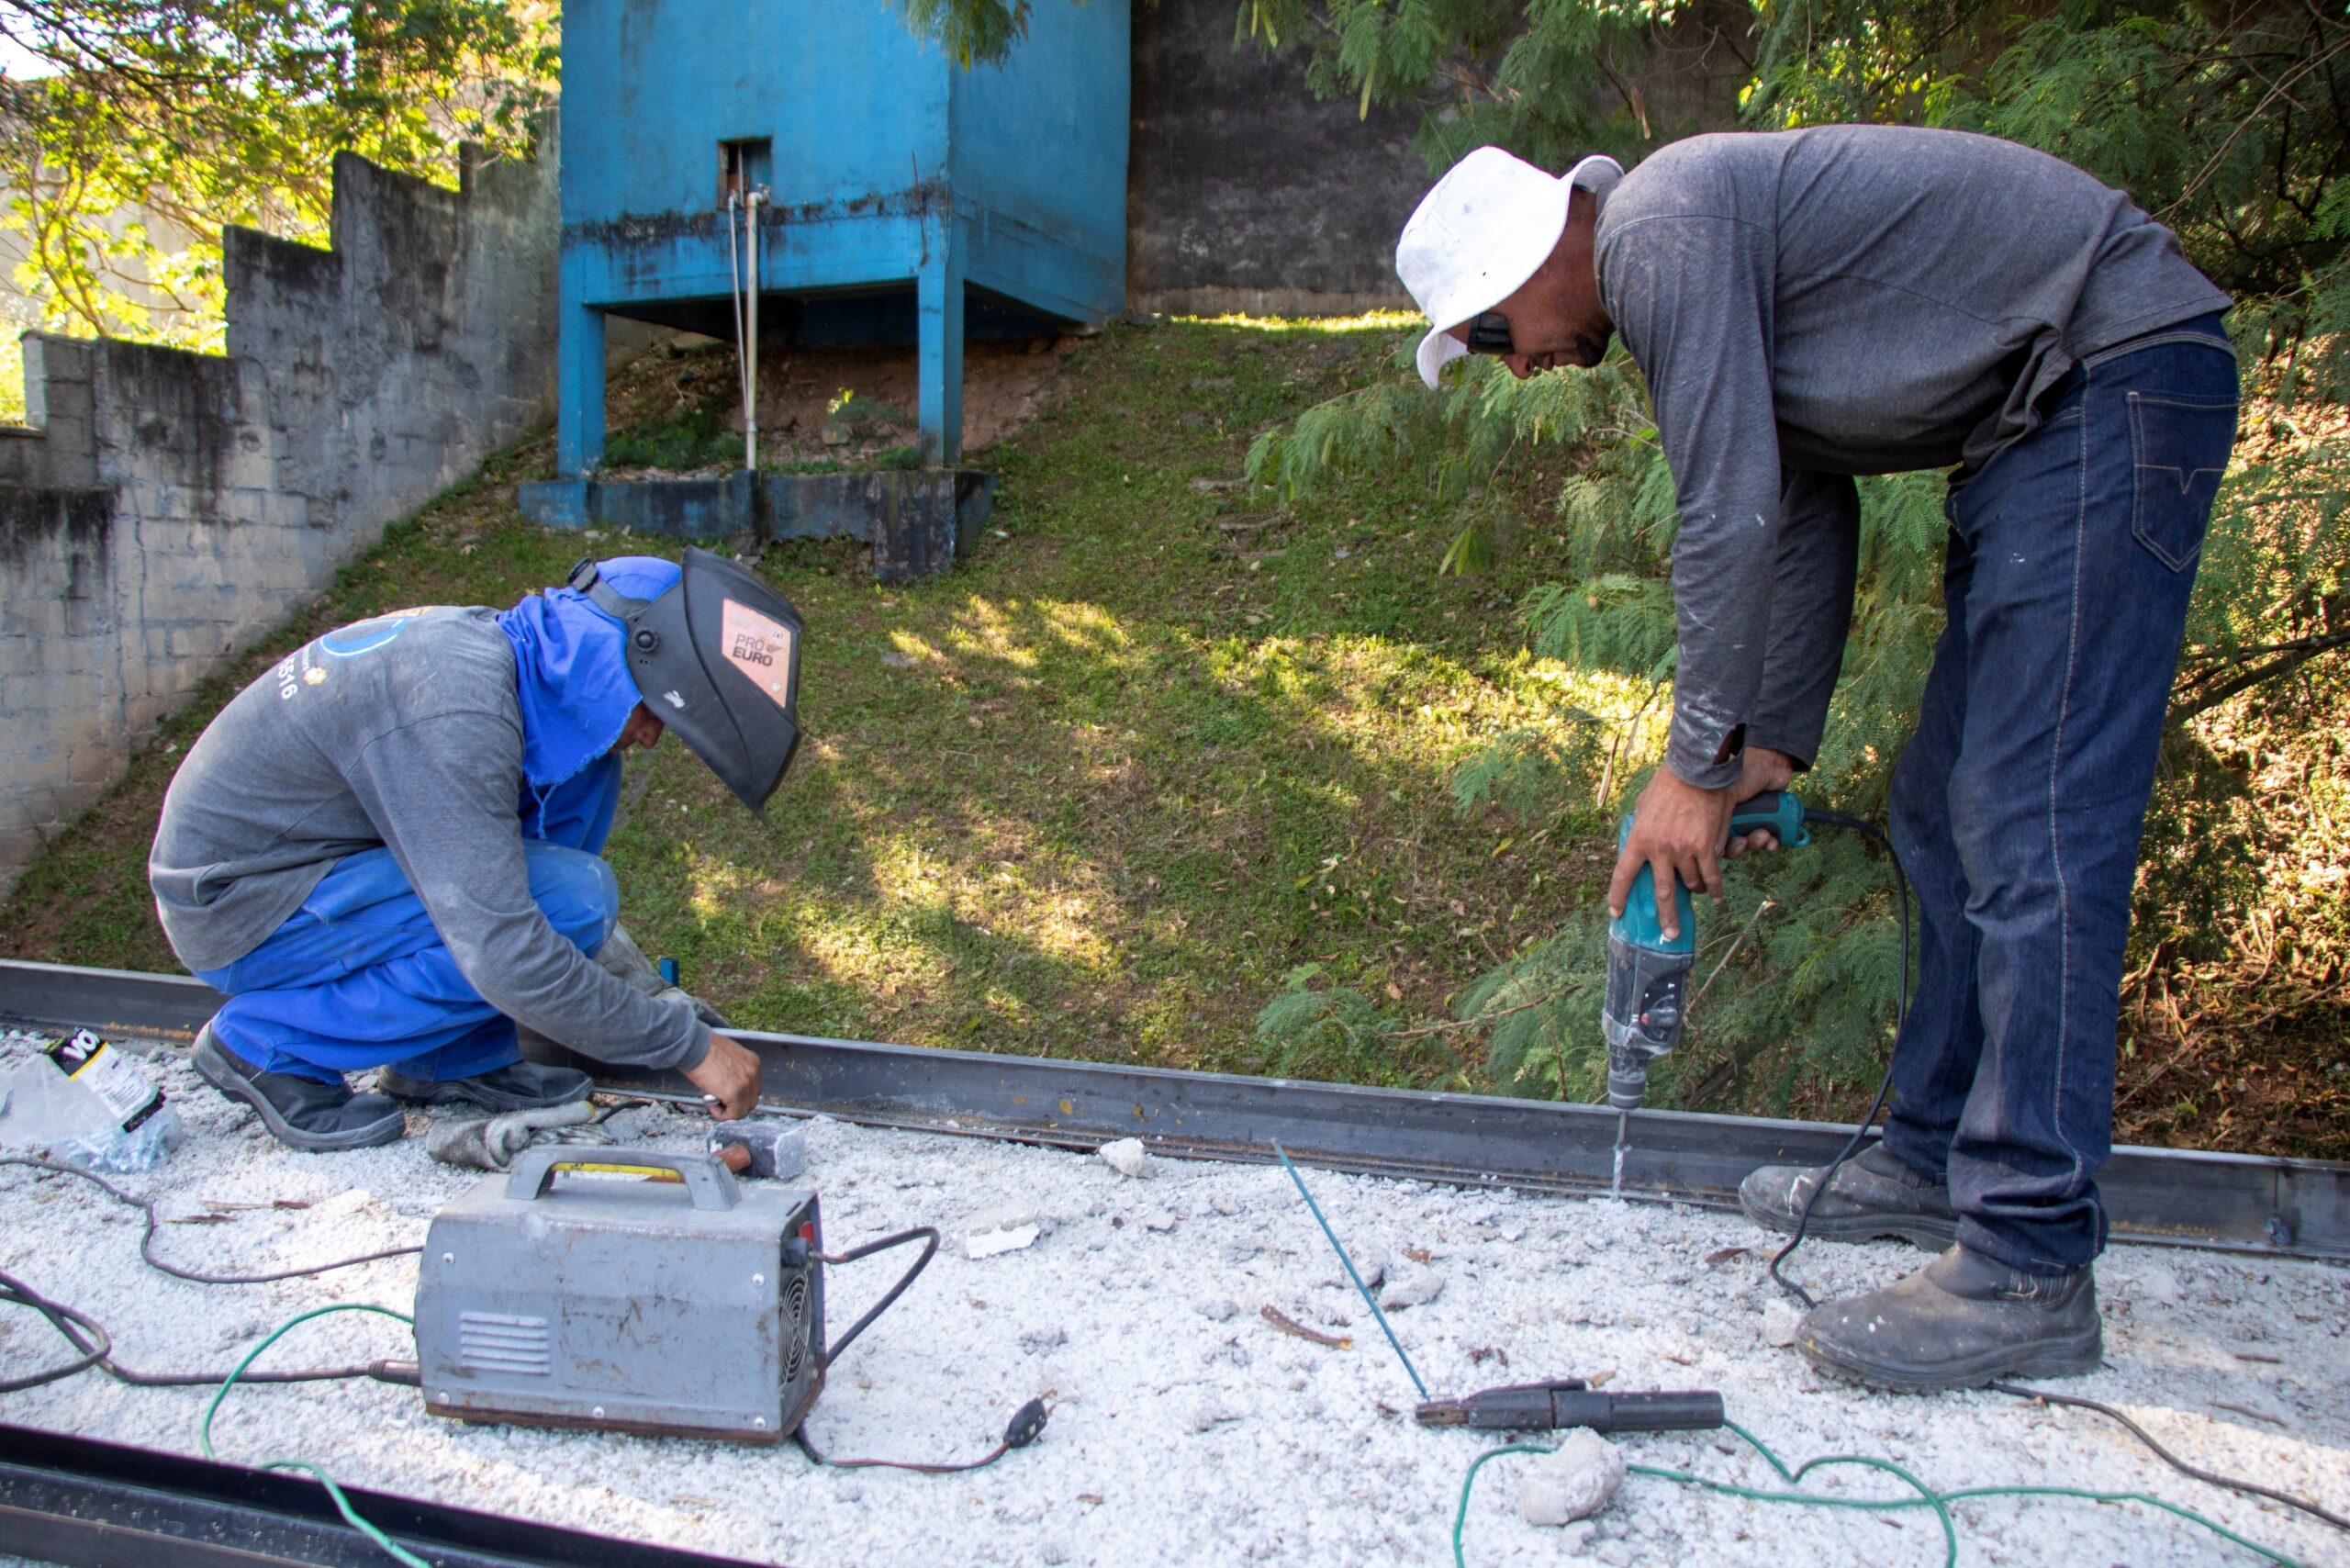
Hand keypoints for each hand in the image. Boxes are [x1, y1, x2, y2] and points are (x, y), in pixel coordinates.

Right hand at [683, 1032, 761, 1120]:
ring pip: (743, 1110)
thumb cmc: (703, 1048)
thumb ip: (733, 1070)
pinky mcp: (735, 1093)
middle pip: (752, 1100)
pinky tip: (710, 1103)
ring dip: (728, 1110)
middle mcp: (753, 1072)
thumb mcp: (726, 1056)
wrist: (695, 1045)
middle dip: (736, 1104)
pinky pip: (733, 1114)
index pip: (753, 1087)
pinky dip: (721, 1114)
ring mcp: (746, 1084)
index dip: (739, 1094)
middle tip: (719, 1099)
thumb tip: (727, 1082)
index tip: (724, 1092)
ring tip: (713, 1100)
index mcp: (752, 1061)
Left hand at [1607, 768, 1736, 938]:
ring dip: (1694, 889)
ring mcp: (1683, 850)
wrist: (1695, 772)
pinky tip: (1716, 896)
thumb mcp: (1643, 806)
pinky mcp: (1706, 848)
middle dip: (1666, 917)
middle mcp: (1659, 850)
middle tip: (1669, 933)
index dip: (1618, 896)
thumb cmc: (1667, 784)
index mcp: (1638, 839)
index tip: (1616, 912)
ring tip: (1697, 890)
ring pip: (1690, 883)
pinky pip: (1711, 876)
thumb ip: (1640, 827)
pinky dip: (1715, 888)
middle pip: (1661, 892)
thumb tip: (1637, 839)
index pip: (1623, 875)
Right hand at [1724, 747, 1797, 861]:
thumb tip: (1715, 850)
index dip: (1721, 847)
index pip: (1715, 840)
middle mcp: (1734, 819)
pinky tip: (1773, 840)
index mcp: (1717, 814)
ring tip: (1764, 835)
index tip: (1726, 847)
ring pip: (1751, 844)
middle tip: (1744, 842)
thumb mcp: (1725, 796)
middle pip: (1733, 845)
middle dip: (1740, 847)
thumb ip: (1719, 822)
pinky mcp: (1769, 821)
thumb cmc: (1742, 774)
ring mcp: (1752, 820)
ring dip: (1757, 844)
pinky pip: (1769, 840)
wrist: (1770, 762)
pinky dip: (1771, 842)